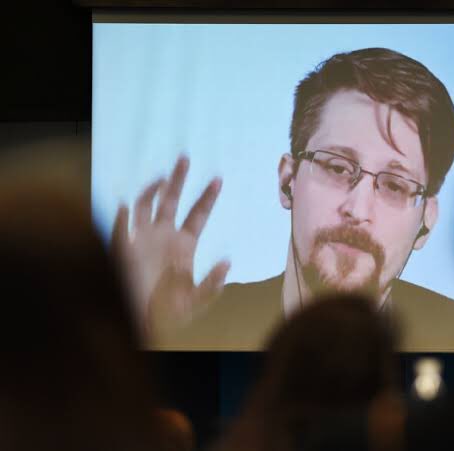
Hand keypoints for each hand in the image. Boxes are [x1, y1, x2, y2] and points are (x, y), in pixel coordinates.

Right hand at [112, 156, 229, 338]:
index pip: (197, 215)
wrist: (139, 322)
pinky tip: (125, 207)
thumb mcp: (196, 302)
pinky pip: (120, 228)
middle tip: (186, 157)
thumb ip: (212, 284)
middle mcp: (162, 237)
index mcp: (183, 246)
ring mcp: (141, 239)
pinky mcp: (122, 249)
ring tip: (162, 178)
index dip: (208, 197)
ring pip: (145, 205)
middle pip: (171, 200)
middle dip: (178, 179)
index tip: (219, 178)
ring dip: (152, 190)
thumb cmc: (168, 313)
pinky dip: (122, 217)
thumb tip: (227, 262)